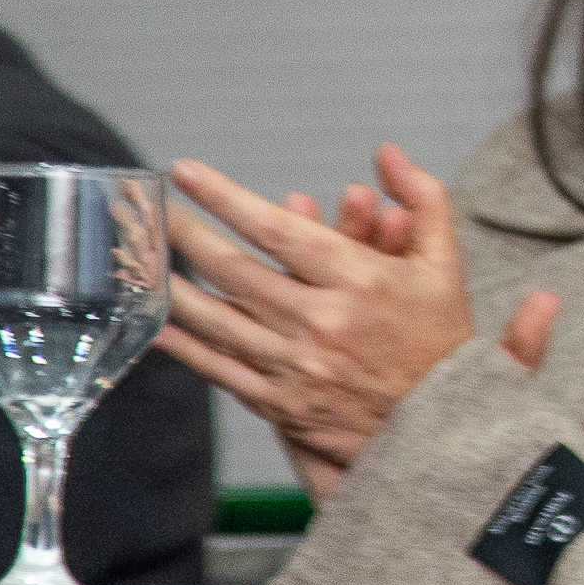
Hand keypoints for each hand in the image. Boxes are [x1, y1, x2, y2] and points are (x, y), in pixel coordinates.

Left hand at [158, 143, 558, 484]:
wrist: (444, 432)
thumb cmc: (441, 342)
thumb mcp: (445, 264)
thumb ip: (422, 199)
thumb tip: (387, 153)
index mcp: (361, 281)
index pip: (279, 230)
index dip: (226, 197)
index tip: (187, 172)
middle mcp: (323, 323)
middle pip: (235, 270)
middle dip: (184, 233)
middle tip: (151, 209)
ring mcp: (297, 367)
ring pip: (218, 319)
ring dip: (172, 285)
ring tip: (138, 258)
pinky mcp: (281, 404)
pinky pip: (220, 369)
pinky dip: (185, 346)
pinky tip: (157, 324)